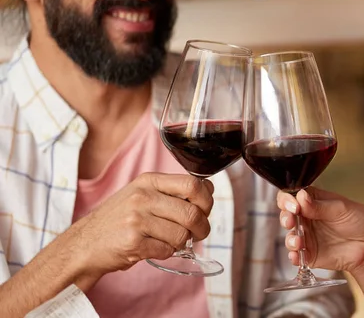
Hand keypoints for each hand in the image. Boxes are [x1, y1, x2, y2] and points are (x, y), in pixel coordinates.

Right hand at [67, 172, 213, 276]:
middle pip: (192, 212)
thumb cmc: (119, 220)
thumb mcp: (142, 194)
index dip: (207, 200)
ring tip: (170, 241)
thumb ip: (172, 191)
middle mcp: (142, 196)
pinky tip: (155, 248)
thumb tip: (208, 191)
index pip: (193, 184)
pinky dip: (167, 252)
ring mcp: (136, 219)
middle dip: (202, 227)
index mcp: (149, 181)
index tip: (205, 210)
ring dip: (182, 242)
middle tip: (199, 233)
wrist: (84, 244)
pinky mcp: (133, 242)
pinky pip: (167, 250)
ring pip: (181, 234)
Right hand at [277, 187, 363, 274]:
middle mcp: (306, 218)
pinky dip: (293, 256)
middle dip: (285, 218)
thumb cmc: (360, 220)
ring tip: (298, 241)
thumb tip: (300, 197)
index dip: (287, 200)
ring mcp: (307, 236)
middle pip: (286, 215)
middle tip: (291, 221)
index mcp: (312, 201)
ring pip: (289, 236)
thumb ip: (318, 206)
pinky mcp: (310, 254)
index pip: (291, 196)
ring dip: (290, 238)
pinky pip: (296, 256)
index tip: (293, 205)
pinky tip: (297, 255)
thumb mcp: (340, 208)